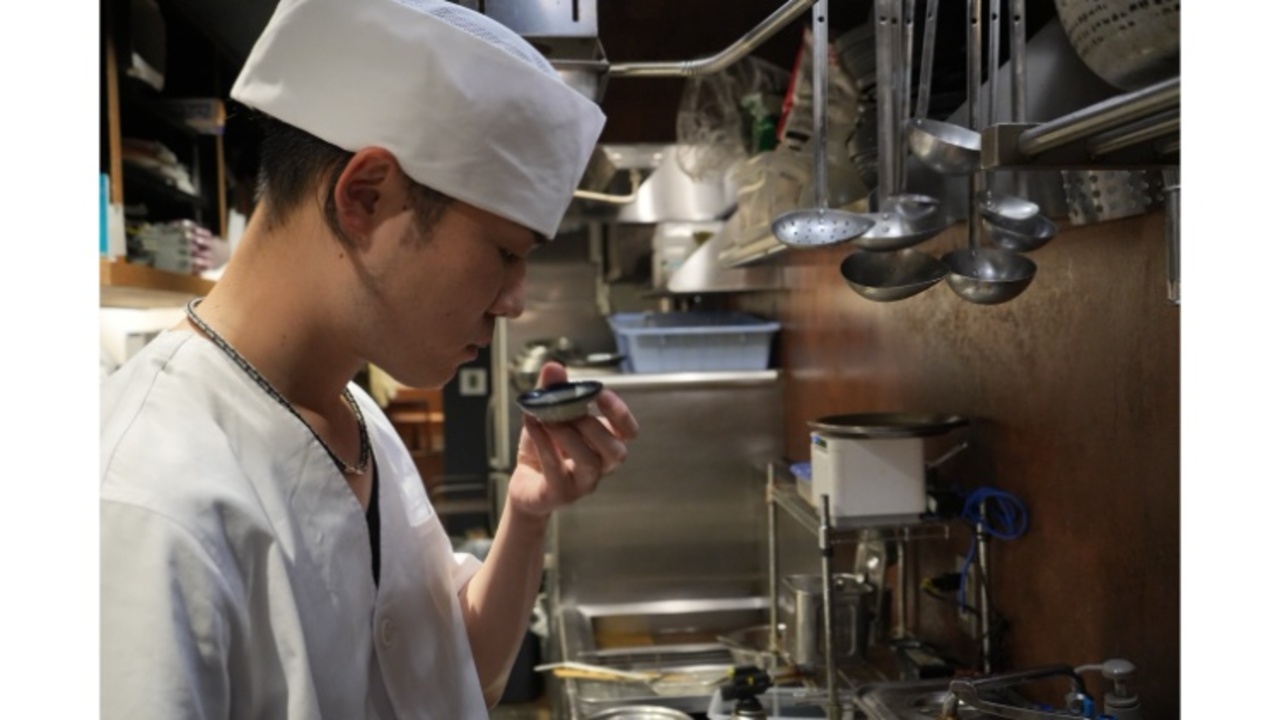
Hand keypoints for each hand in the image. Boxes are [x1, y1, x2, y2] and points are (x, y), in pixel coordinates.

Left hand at [506, 362, 638, 518]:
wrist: (524, 484)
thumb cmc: (544, 449)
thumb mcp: (547, 414)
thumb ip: (552, 391)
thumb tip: (554, 367)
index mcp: (605, 444)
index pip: (629, 432)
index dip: (621, 413)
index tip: (601, 394)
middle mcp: (600, 466)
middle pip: (617, 451)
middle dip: (595, 426)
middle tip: (571, 412)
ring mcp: (582, 483)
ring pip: (590, 463)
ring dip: (569, 436)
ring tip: (549, 420)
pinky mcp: (560, 494)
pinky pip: (557, 471)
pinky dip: (544, 444)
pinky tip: (532, 424)